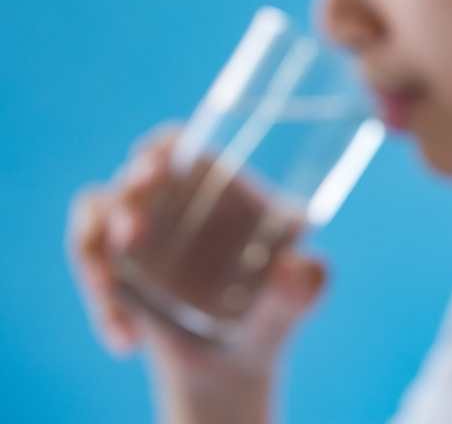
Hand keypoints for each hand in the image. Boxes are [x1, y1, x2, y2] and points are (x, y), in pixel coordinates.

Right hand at [67, 126, 325, 419]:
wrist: (235, 365)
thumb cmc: (273, 314)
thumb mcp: (293, 302)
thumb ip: (304, 286)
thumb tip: (304, 267)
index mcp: (222, 185)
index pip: (181, 143)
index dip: (163, 146)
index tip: (154, 165)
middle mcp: (176, 199)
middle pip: (136, 172)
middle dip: (127, 195)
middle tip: (131, 236)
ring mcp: (140, 230)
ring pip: (98, 212)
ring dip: (95, 248)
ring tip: (112, 293)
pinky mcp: (114, 265)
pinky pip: (89, 264)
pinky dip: (100, 301)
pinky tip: (127, 340)